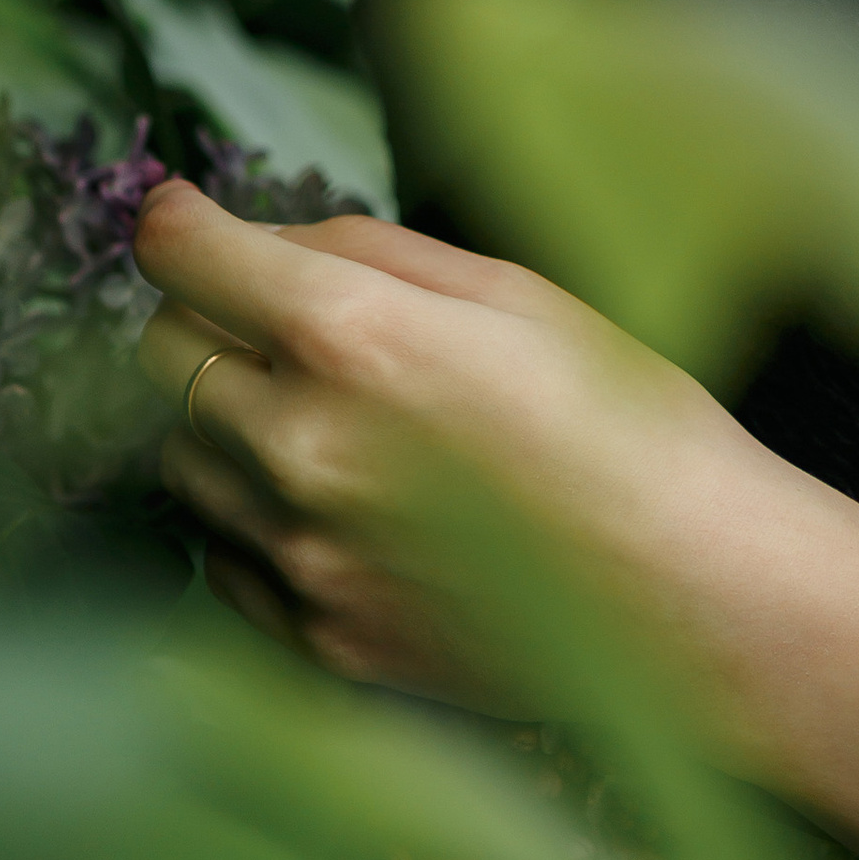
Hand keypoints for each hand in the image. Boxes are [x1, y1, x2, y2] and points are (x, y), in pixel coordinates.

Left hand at [134, 182, 742, 709]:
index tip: (186, 217)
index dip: (176, 222)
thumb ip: (368, 251)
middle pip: (163, 357)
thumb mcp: (512, 288)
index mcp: (354, 337)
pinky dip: (253, 521)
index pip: (183, 257)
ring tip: (327, 415)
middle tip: (275, 317)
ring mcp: (303, 557)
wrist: (695, 595)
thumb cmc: (624, 419)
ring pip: (181, 460)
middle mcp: (303, 448)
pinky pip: (223, 561)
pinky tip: (339, 504)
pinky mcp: (318, 642)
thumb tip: (266, 240)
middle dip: (205, 319)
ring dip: (225, 422)